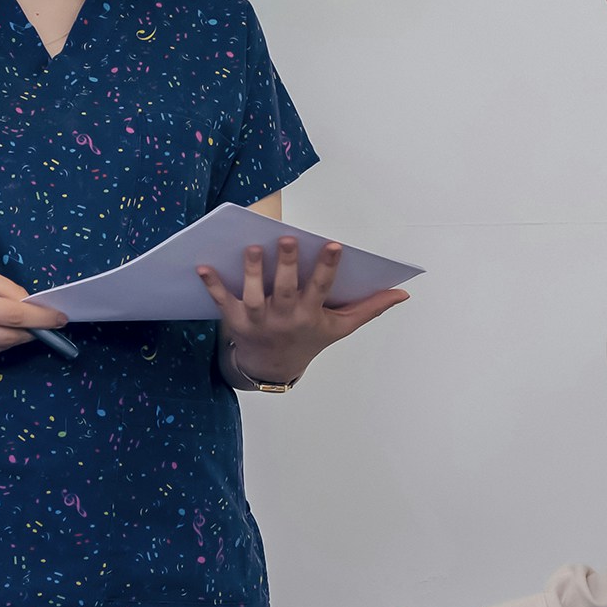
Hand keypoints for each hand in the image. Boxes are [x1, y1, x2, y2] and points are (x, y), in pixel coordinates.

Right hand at [0, 260, 68, 361]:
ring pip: (2, 347)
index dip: (41, 318)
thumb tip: (31, 302)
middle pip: (11, 337)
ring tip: (23, 321)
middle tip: (49, 321)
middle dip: (35, 330)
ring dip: (19, 336)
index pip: (12, 315)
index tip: (60, 317)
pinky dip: (0, 341)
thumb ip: (2, 286)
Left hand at [197, 236, 406, 385]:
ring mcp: (259, 320)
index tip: (335, 245)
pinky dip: (213, 285)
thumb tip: (403, 294)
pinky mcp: (235, 321)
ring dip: (253, 272)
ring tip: (254, 247)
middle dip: (289, 264)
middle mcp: (285, 318)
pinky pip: (223, 301)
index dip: (329, 268)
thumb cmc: (310, 339)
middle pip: (287, 290)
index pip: (322, 289)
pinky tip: (203, 266)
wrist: (273, 368)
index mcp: (311, 315)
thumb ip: (370, 308)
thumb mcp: (341, 327)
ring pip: (255, 295)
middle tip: (290, 238)